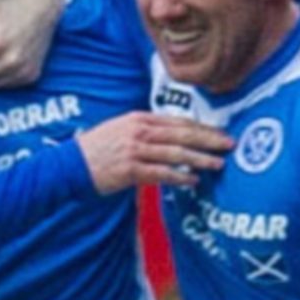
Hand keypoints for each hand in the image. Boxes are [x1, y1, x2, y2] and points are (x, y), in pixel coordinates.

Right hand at [77, 112, 230, 193]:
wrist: (70, 164)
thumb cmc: (96, 147)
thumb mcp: (120, 128)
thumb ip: (146, 129)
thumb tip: (173, 134)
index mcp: (138, 118)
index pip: (178, 121)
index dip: (201, 127)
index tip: (219, 133)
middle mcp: (139, 131)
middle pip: (182, 135)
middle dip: (208, 140)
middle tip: (229, 145)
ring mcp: (135, 151)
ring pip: (176, 154)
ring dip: (200, 159)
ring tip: (218, 164)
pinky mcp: (130, 171)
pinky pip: (162, 174)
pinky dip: (180, 178)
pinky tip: (194, 181)